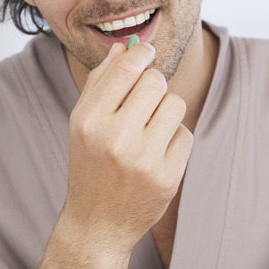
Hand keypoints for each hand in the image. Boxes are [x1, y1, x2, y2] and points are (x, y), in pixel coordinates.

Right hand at [41, 42, 192, 266]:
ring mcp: (144, 160)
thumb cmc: (91, 163)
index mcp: (88, 122)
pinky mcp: (168, 176)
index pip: (126, 70)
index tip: (147, 51)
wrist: (98, 221)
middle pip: (155, 82)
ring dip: (166, 111)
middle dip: (154, 85)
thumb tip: (125, 47)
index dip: (141, 53)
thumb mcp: (83, 123)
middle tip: (145, 100)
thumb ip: (101, 82)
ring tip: (149, 129)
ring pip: (175, 104)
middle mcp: (115, 139)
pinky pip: (185, 133)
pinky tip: (157, 152)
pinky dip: (175, 138)